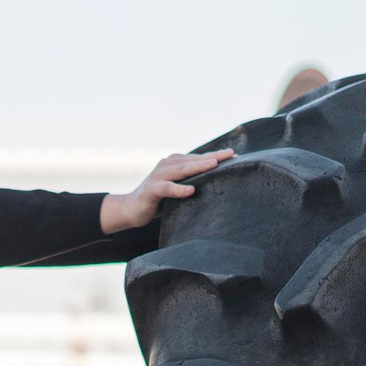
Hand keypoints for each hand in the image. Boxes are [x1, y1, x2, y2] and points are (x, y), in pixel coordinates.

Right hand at [102, 149, 233, 233]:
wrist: (131, 210)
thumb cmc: (158, 200)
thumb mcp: (177, 189)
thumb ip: (191, 183)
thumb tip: (217, 185)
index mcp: (175, 164)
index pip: (198, 158)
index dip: (216, 157)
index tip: (235, 156)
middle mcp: (167, 165)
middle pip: (193, 160)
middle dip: (213, 157)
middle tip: (231, 155)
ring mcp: (158, 176)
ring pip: (181, 170)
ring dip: (198, 167)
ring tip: (214, 165)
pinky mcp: (152, 189)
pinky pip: (167, 188)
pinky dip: (178, 189)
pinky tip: (191, 191)